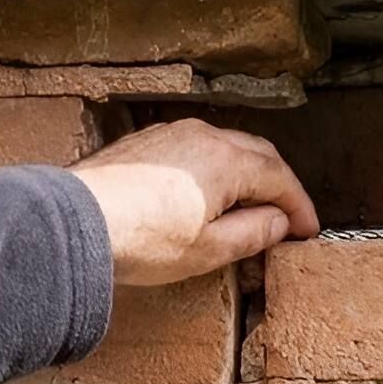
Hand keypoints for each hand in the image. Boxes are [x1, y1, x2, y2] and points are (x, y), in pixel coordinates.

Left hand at [71, 119, 319, 285]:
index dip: (300, 206)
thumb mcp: (209, 249)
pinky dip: (214, 169)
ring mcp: (172, 134)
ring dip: (246, 174)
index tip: (308, 230)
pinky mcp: (145, 142)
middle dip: (278, 184)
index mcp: (227, 161)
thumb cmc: (140, 239)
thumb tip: (279, 222)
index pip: (280, 179)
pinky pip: (196, 148)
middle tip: (287, 216)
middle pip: (258, 154)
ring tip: (249, 207)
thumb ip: (253, 233)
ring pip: (226, 147)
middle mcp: (204, 136)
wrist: (74, 222)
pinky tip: (207, 194)